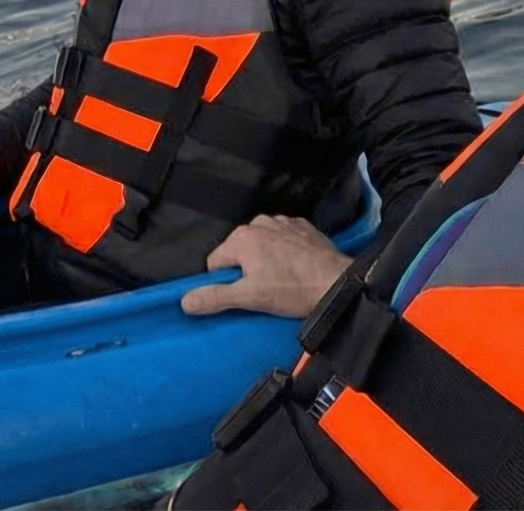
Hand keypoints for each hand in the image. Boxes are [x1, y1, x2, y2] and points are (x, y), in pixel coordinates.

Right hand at [180, 215, 351, 318]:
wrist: (338, 283)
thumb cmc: (295, 289)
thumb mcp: (250, 298)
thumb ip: (216, 297)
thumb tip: (186, 301)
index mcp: (242, 238)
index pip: (215, 262)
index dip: (226, 282)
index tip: (244, 293)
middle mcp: (260, 223)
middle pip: (238, 252)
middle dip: (246, 270)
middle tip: (265, 289)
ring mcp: (282, 223)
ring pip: (260, 245)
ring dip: (265, 260)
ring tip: (282, 280)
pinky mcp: (301, 227)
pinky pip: (281, 239)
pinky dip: (284, 252)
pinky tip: (294, 268)